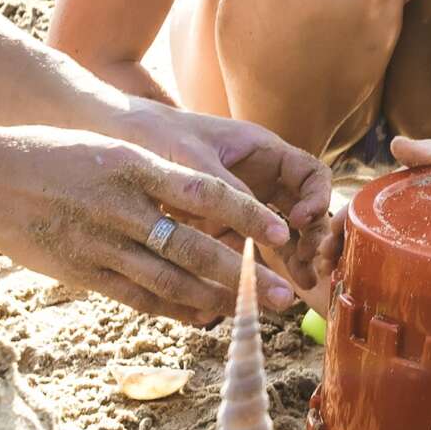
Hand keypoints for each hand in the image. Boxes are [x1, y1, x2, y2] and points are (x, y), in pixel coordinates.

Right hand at [0, 125, 298, 321]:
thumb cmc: (52, 155)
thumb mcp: (109, 151)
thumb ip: (154, 177)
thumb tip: (204, 201)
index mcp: (133, 165)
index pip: (205, 192)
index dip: (246, 215)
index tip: (280, 232)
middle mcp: (121, 206)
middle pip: (195, 247)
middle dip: (245, 275)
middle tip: (286, 295)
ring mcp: (100, 243)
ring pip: (171, 280)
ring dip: (217, 300)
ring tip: (254, 313)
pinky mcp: (82, 272)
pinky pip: (138, 297)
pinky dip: (175, 309)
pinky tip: (204, 317)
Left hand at [107, 102, 335, 283]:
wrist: (113, 137)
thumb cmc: (156, 135)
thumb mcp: (196, 162)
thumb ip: (233, 195)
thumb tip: (275, 234)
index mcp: (263, 152)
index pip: (311, 175)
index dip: (317, 198)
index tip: (301, 220)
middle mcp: (258, 179)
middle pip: (301, 212)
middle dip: (309, 241)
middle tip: (306, 270)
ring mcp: (239, 205)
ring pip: (277, 237)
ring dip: (287, 264)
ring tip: (288, 293)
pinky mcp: (217, 228)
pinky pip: (242, 251)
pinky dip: (248, 272)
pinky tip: (246, 294)